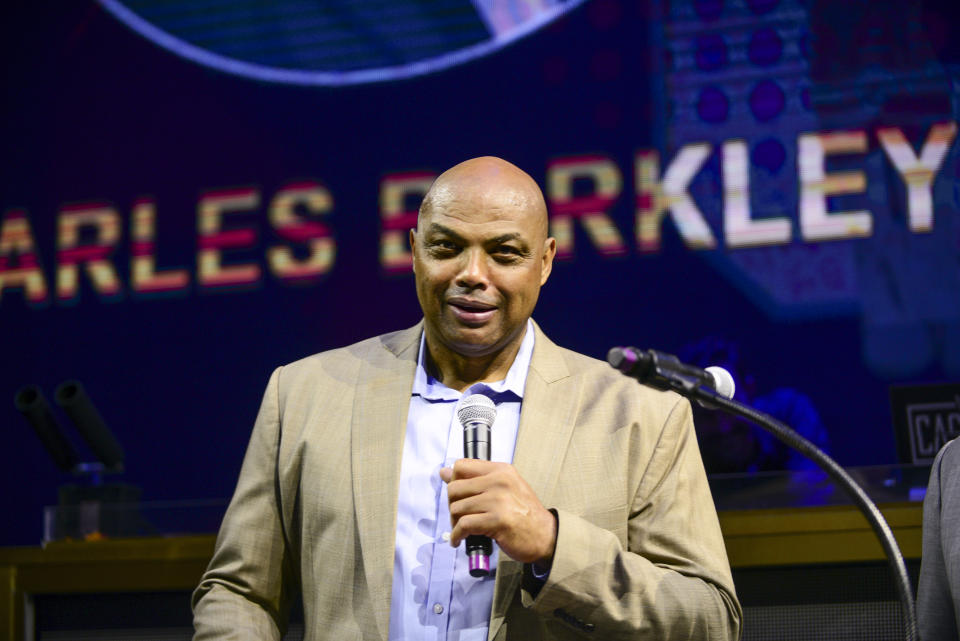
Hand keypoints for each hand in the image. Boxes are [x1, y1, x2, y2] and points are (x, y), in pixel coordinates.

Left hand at [439, 459, 556, 564]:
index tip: (458, 495)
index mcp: (501, 470)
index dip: (454, 481)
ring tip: (462, 530)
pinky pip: (463, 525)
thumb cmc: (525, 514)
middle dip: (452, 505)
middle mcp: (499, 481)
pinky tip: (459, 540)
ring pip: (457, 508)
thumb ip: (477, 479)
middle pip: (454, 488)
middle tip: (459, 516)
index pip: (461, 466)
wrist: (546, 536)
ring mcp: (498, 500)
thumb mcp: (505, 488)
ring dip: (455, 523)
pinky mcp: (496, 521)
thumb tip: (444, 472)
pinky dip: (457, 535)